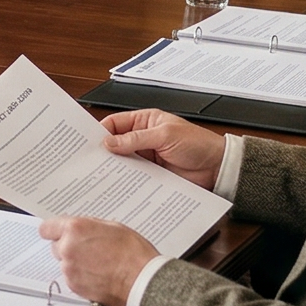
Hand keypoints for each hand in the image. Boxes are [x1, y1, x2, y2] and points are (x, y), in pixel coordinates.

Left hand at [40, 216, 159, 305]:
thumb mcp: (113, 227)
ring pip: (64, 263)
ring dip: (75, 262)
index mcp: (75, 229)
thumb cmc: (133, 254)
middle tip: (89, 249)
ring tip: (98, 263)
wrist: (142, 282)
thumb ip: (90, 226)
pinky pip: (71, 277)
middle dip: (68, 246)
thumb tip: (81, 228)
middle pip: (56, 246)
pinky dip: (80, 276)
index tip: (57, 233)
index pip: (47, 228)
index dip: (53, 230)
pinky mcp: (74, 286)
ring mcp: (69, 269)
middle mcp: (67, 248)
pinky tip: (98, 274)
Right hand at [99, 109, 225, 188]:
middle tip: (90, 160)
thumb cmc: (198, 144)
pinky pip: (134, 176)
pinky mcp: (152, 175)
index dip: (101, 131)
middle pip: (116, 143)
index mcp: (146, 121)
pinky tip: (118, 184)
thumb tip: (110, 142)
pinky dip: (126, 179)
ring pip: (123, 161)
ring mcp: (147, 157)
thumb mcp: (165, 135)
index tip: (88, 143)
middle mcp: (143, 138)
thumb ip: (136, 139)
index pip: (115, 123)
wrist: (217, 168)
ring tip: (101, 174)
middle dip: (104, 151)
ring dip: (115, 167)